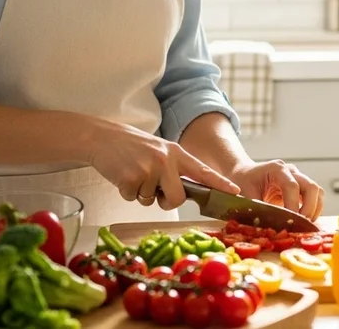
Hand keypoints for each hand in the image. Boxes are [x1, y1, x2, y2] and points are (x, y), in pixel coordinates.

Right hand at [85, 119, 239, 210]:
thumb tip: (184, 195)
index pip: (203, 171)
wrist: (102, 137)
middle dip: (167, 201)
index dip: (220, 183)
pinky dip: (126, 192)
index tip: (236, 191)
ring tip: (134, 173)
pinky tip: (122, 175)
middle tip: (154, 190)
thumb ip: (174, 169)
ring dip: (142, 194)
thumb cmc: (133, 148)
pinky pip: (133, 198)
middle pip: (178, 198)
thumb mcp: (159, 152)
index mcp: (176, 153)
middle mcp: (166, 160)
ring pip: (152, 201)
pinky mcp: (131, 178)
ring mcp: (148, 169)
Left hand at [228, 159, 323, 219]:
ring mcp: (298, 178)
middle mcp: (291, 171)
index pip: (292, 186)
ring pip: (317, 192)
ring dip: (314, 210)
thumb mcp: (245, 195)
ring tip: (304, 225)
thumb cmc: (242, 182)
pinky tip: (304, 221)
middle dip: (309, 208)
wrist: (243, 173)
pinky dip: (313, 210)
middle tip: (300, 225)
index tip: (291, 222)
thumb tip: (268, 226)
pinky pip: (315, 197)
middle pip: (311, 187)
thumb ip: (257, 209)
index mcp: (276, 169)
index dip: (293, 205)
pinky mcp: (301, 187)